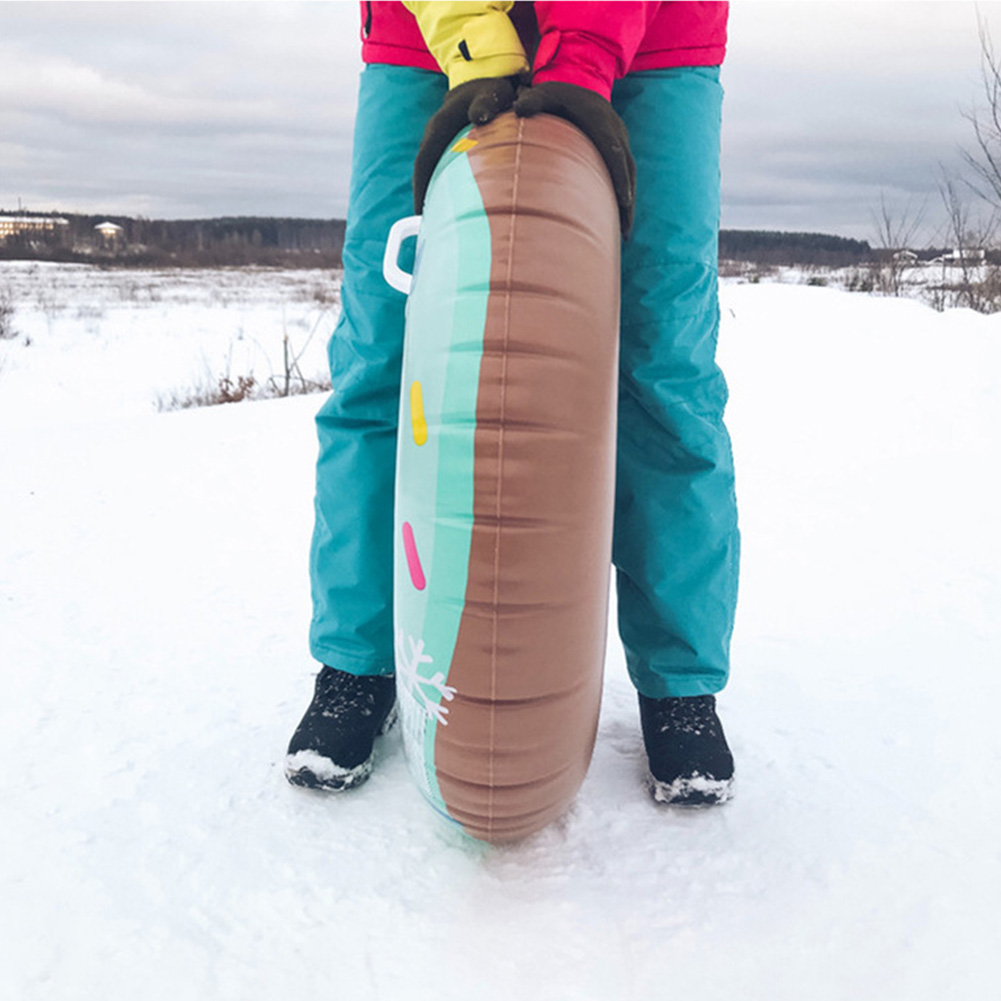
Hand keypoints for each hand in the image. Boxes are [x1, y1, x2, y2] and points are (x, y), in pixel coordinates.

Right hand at [413, 76, 518, 212]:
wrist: (486, 75)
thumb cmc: (491, 88)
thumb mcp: (492, 93)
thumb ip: (486, 104)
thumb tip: (479, 117)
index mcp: (440, 126)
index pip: (424, 161)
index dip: (420, 186)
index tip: (420, 212)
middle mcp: (435, 133)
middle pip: (424, 170)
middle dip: (423, 195)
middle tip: (429, 224)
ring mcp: (440, 138)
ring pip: (431, 169)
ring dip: (431, 191)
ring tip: (437, 218)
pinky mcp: (448, 142)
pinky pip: (440, 166)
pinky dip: (441, 183)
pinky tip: (450, 201)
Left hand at [514, 81, 634, 237]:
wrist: (577, 83)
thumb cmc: (557, 94)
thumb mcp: (543, 94)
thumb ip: (531, 101)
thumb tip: (518, 108)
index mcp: (601, 122)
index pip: (614, 152)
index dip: (619, 177)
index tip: (623, 201)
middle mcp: (616, 132)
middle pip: (627, 170)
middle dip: (627, 201)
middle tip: (625, 231)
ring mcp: (619, 140)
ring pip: (629, 174)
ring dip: (628, 204)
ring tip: (624, 234)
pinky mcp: (617, 147)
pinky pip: (625, 174)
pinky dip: (623, 195)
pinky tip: (618, 218)